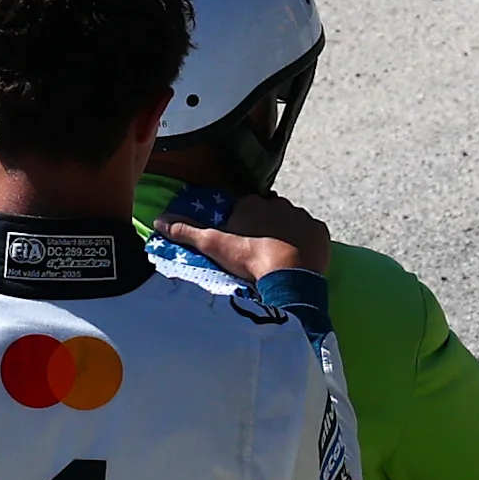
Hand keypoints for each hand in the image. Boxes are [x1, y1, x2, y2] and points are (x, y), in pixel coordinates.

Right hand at [153, 190, 331, 282]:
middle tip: (259, 254)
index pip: (243, 209)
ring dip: (286, 235)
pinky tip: (299, 260)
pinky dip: (307, 244)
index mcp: (252, 203)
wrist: (289, 276)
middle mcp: (278, 202)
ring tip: (279, 259)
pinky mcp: (320, 230)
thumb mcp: (213, 245)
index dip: (240, 227)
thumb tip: (158, 220)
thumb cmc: (249, 259)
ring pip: (291, 222)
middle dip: (264, 229)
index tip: (239, 245)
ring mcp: (302, 216)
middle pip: (268, 214)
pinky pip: (312, 234)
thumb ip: (186, 231)